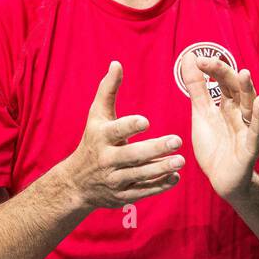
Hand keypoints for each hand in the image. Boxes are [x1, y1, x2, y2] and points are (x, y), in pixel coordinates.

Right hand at [59, 61, 184, 209]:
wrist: (77, 182)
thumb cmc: (92, 140)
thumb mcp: (96, 115)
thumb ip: (108, 89)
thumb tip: (117, 63)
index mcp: (101, 137)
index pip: (116, 131)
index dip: (130, 126)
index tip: (146, 121)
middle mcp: (107, 159)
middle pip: (133, 155)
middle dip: (155, 149)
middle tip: (177, 140)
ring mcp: (115, 179)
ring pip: (140, 175)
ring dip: (161, 168)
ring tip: (181, 160)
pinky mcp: (122, 195)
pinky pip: (143, 191)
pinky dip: (159, 186)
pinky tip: (174, 177)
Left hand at [182, 55, 258, 203]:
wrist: (221, 180)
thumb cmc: (215, 146)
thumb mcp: (201, 114)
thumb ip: (197, 87)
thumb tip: (189, 57)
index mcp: (228, 105)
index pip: (223, 81)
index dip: (213, 69)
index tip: (198, 59)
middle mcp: (240, 113)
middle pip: (236, 89)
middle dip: (225, 74)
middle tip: (210, 61)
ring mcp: (247, 129)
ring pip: (250, 106)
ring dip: (247, 89)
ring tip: (244, 73)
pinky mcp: (250, 147)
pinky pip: (256, 131)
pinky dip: (258, 116)